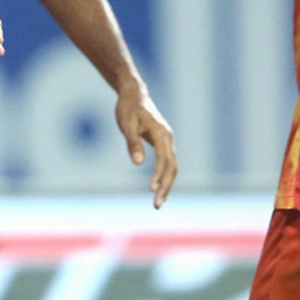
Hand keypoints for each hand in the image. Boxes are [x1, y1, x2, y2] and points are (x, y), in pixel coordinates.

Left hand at [115, 81, 177, 208]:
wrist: (134, 94)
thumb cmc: (128, 108)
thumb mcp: (127, 124)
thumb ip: (132, 143)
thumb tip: (138, 164)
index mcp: (160, 133)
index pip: (163, 159)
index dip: (159, 175)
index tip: (152, 190)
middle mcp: (167, 137)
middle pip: (172, 166)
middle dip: (165, 186)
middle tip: (156, 205)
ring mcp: (167, 140)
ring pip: (172, 166)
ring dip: (166, 184)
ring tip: (158, 202)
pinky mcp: (163, 142)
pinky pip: (167, 162)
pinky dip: (165, 176)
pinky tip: (158, 188)